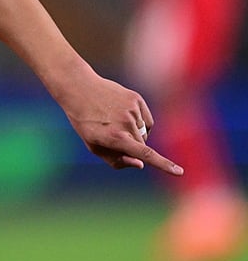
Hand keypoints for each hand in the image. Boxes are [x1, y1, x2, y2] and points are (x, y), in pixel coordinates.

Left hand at [58, 73, 183, 175]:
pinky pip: (147, 120)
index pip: (144, 154)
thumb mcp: (94, 146)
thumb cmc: (85, 122)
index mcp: (114, 138)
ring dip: (134, 132)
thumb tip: (141, 164)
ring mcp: (133, 110)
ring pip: (145, 132)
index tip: (179, 172)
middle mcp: (126, 123)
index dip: (164, 164)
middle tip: (111, 134)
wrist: (79, 88)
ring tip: (113, 121)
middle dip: (131, 145)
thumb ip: (117, 160)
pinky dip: (139, 121)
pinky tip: (122, 114)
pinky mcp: (136, 99)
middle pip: (142, 145)